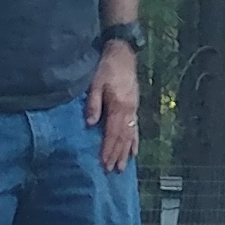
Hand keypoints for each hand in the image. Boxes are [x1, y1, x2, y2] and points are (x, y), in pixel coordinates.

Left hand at [87, 43, 140, 171]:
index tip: (103, 163)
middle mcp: (128, 111)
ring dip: (125, 152)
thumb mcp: (95, 83)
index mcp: (118, 106)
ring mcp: (133, 109)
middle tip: (111, 171)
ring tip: (122, 167)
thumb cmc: (106, 68)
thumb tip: (90, 123)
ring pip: (129, 135)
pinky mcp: (134, 106)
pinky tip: (133, 151)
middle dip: (116, 155)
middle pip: (122, 137)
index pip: (112, 133)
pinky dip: (134, 141)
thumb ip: (93, 104)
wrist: (123, 54)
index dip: (108, 149)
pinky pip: (135, 128)